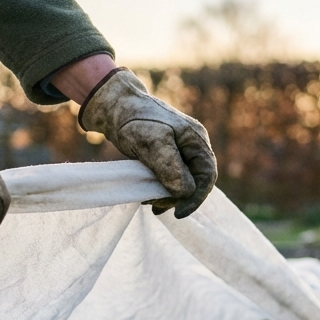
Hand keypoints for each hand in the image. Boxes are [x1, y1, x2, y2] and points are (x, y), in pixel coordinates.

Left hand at [78, 68, 216, 217]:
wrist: (113, 105)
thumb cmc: (134, 119)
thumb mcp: (152, 142)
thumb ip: (170, 167)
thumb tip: (185, 192)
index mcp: (196, 140)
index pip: (207, 176)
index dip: (196, 198)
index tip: (177, 213)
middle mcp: (192, 145)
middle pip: (196, 181)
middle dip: (178, 197)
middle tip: (155, 206)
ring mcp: (180, 150)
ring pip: (182, 181)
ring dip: (168, 195)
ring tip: (148, 201)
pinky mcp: (166, 155)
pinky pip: (171, 178)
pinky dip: (161, 189)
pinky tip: (148, 196)